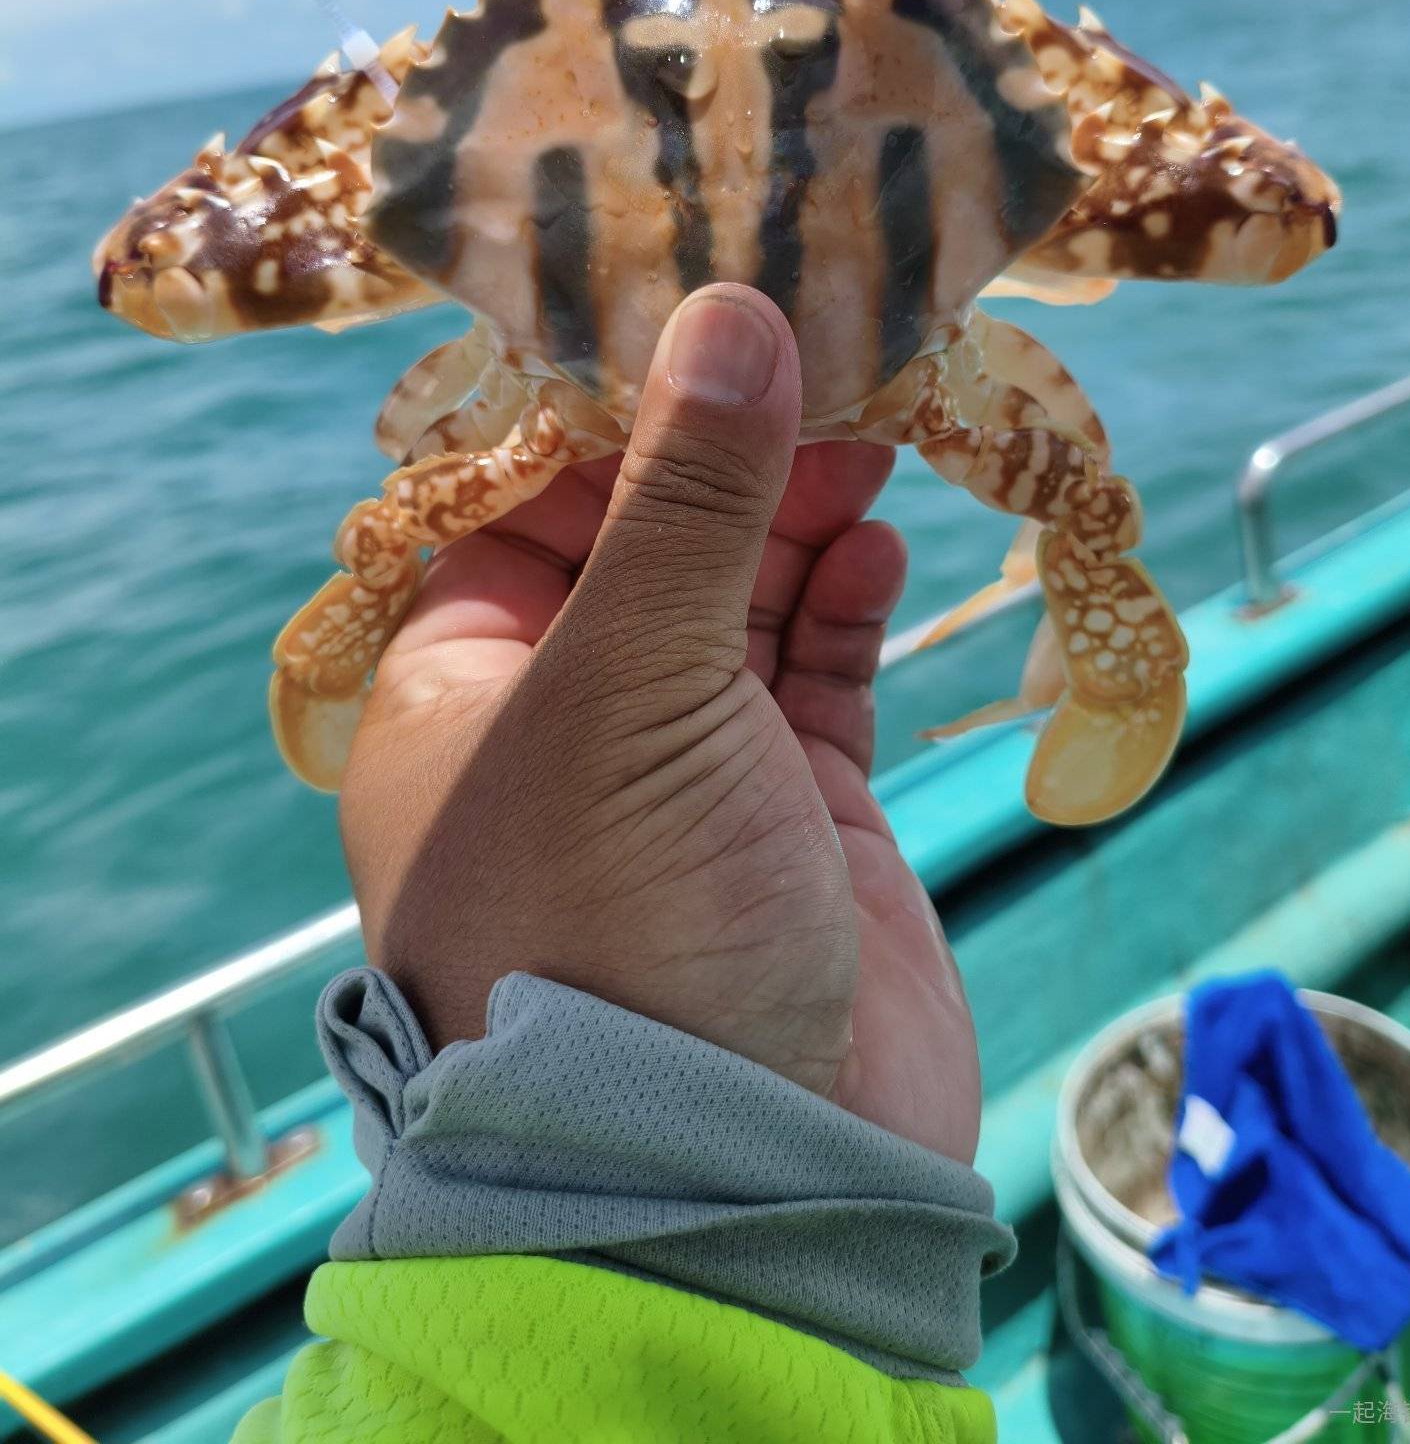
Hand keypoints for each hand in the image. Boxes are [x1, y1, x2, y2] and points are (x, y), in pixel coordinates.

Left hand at [340, 285, 979, 1162]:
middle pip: (644, 537)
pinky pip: (814, 671)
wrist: (741, 1170)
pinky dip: (845, 604)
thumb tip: (732, 312)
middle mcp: (564, 717)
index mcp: (462, 687)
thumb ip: (690, 500)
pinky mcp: (791, 807)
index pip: (522, 502)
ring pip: (738, 595)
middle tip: (823, 361)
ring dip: (796, 516)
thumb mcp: (635, 689)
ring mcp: (684, 763)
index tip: (697, 308)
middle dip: (725, 452)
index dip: (609, 406)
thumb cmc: (624, 918)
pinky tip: (878, 546)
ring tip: (867, 438)